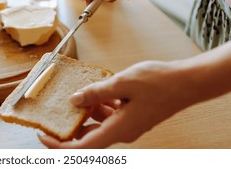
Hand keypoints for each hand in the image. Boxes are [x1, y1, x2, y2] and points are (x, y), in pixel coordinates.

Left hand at [39, 60, 194, 147]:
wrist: (187, 82)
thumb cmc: (160, 82)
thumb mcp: (121, 83)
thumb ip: (96, 93)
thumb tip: (74, 100)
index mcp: (119, 129)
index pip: (82, 148)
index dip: (59, 146)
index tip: (42, 136)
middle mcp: (123, 132)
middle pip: (88, 137)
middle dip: (69, 126)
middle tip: (55, 111)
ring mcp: (128, 124)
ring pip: (98, 124)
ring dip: (86, 113)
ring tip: (77, 95)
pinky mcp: (133, 116)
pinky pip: (109, 116)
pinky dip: (99, 106)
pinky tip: (97, 91)